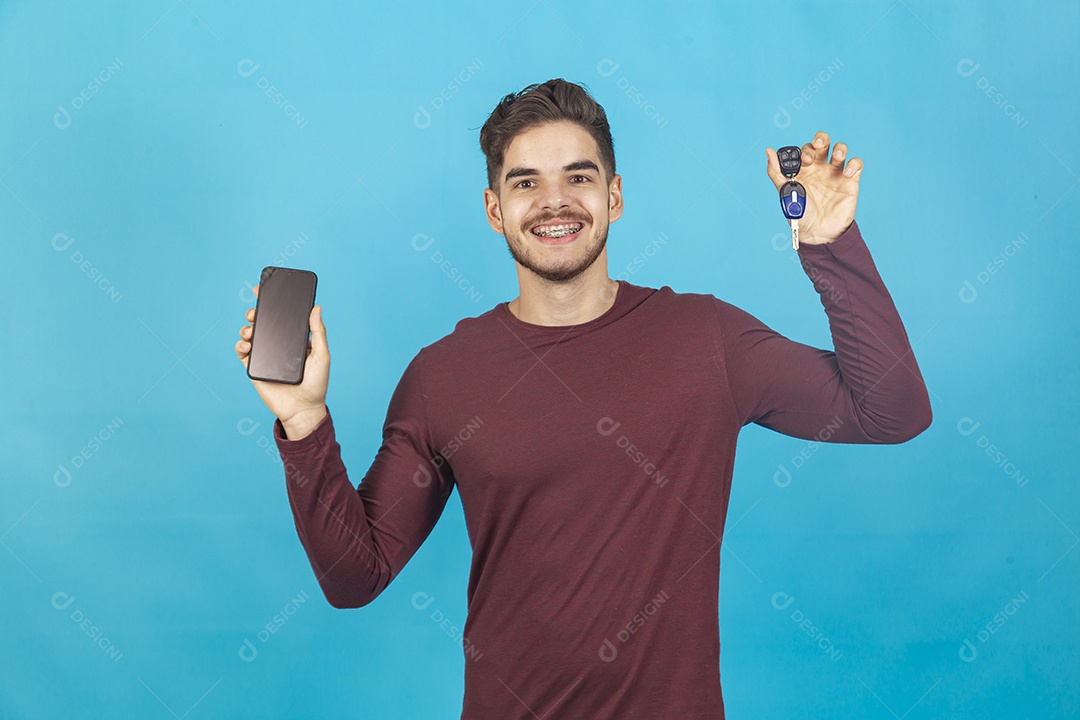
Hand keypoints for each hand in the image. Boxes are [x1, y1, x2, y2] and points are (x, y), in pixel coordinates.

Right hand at [235, 283, 329, 436]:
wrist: (303, 409)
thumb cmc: (316, 384)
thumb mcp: (322, 356)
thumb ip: (319, 332)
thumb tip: (317, 307)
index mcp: (294, 338)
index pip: (283, 317)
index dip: (273, 302)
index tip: (264, 289)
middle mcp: (279, 344)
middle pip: (264, 322)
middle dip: (256, 312)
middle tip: (256, 311)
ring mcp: (266, 355)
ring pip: (251, 334)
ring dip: (247, 327)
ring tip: (252, 329)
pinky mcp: (255, 367)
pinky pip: (243, 352)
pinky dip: (241, 345)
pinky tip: (247, 344)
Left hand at [766, 130, 863, 244]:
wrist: (817, 233)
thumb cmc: (800, 214)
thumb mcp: (785, 192)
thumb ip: (776, 172)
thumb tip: (768, 151)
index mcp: (804, 169)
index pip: (806, 149)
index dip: (805, 149)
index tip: (804, 160)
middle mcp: (820, 168)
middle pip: (823, 143)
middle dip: (821, 139)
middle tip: (818, 148)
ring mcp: (835, 173)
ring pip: (840, 149)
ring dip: (840, 148)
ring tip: (837, 156)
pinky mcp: (850, 181)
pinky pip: (856, 164)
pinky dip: (853, 164)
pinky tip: (847, 173)